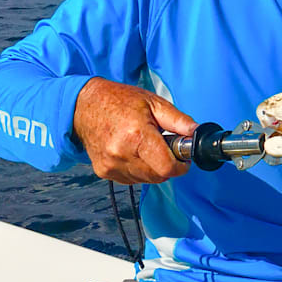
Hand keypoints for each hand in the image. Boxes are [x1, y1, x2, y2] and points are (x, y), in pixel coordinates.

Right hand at [73, 77, 196, 184]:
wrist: (83, 106)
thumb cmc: (120, 101)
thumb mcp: (154, 103)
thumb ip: (179, 121)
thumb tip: (197, 133)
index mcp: (137, 136)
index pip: (166, 168)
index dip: (180, 166)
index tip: (183, 159)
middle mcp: (121, 154)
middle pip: (158, 176)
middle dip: (168, 165)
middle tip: (165, 147)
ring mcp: (110, 165)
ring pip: (145, 180)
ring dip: (153, 168)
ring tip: (146, 146)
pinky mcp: (103, 172)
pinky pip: (131, 179)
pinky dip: (138, 170)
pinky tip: (133, 152)